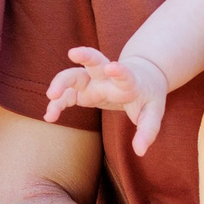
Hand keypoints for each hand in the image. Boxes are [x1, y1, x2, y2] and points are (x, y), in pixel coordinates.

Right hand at [44, 48, 169, 153]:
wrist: (139, 79)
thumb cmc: (147, 96)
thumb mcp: (154, 112)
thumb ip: (147, 131)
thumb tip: (139, 151)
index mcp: (128, 82)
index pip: (124, 75)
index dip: (119, 71)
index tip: (112, 67)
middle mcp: (107, 77)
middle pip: (95, 61)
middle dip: (85, 55)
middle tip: (74, 52)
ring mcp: (92, 82)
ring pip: (74, 75)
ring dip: (61, 81)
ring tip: (51, 96)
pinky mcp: (82, 91)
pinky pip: (66, 95)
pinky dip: (57, 104)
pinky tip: (49, 117)